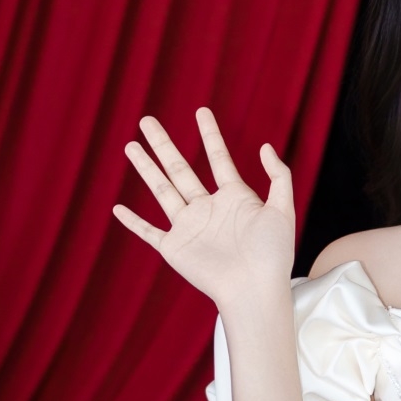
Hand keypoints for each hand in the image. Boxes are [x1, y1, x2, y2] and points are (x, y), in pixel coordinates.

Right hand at [112, 111, 294, 313]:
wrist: (255, 289)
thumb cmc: (273, 255)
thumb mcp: (283, 210)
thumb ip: (279, 176)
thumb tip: (265, 146)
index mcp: (233, 198)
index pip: (218, 158)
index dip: (210, 134)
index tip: (201, 111)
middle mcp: (207, 208)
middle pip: (179, 168)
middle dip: (162, 143)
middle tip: (146, 120)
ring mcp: (189, 227)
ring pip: (161, 190)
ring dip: (145, 168)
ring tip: (130, 146)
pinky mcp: (175, 248)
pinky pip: (149, 232)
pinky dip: (133, 221)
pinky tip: (117, 209)